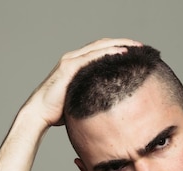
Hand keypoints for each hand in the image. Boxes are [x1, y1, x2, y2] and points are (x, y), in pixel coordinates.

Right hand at [24, 38, 141, 128]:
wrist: (39, 114)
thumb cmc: (58, 112)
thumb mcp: (80, 102)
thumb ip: (92, 99)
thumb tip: (109, 110)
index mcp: (78, 66)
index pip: (102, 52)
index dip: (119, 50)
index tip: (137, 54)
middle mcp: (74, 58)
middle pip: (103, 45)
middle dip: (124, 44)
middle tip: (142, 48)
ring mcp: (71, 61)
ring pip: (99, 47)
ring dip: (119, 45)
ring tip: (137, 48)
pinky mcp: (68, 68)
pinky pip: (91, 57)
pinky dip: (107, 53)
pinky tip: (121, 54)